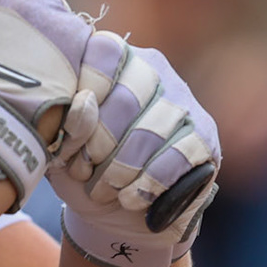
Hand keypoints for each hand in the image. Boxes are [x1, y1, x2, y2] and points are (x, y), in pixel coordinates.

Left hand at [50, 31, 220, 266]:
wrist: (117, 214)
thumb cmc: (84, 168)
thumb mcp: (60, 146)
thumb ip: (64, 121)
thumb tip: (84, 102)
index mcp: (115, 60)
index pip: (105, 52)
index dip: (82, 96)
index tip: (67, 140)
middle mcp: (154, 70)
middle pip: (128, 97)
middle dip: (99, 143)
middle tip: (83, 170)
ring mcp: (184, 101)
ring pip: (152, 131)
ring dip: (120, 170)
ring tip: (104, 191)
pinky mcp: (205, 136)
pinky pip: (178, 156)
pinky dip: (148, 183)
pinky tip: (131, 199)